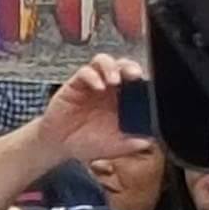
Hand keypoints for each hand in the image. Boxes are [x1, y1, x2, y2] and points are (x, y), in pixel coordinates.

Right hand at [37, 54, 151, 164]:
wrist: (60, 145)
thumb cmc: (88, 143)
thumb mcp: (112, 147)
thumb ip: (130, 144)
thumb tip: (148, 141)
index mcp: (123, 100)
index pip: (136, 82)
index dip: (143, 80)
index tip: (148, 85)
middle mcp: (109, 88)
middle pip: (123, 66)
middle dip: (130, 67)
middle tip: (135, 76)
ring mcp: (92, 84)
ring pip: (104, 61)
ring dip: (111, 67)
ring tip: (114, 80)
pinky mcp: (75, 84)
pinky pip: (85, 72)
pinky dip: (92, 76)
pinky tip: (97, 87)